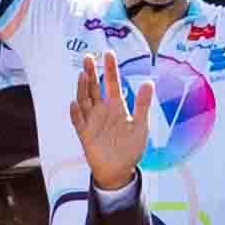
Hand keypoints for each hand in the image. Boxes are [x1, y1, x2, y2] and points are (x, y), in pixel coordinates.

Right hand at [65, 50, 149, 191]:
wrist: (119, 170)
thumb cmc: (131, 148)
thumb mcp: (140, 125)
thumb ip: (142, 104)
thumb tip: (149, 82)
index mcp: (117, 106)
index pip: (112, 83)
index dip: (110, 68)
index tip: (109, 53)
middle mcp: (102, 110)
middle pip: (94, 87)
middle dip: (91, 72)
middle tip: (88, 57)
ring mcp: (92, 120)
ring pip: (84, 100)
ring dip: (83, 88)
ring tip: (83, 75)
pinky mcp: (85, 133)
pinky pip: (78, 121)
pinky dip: (76, 113)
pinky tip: (75, 103)